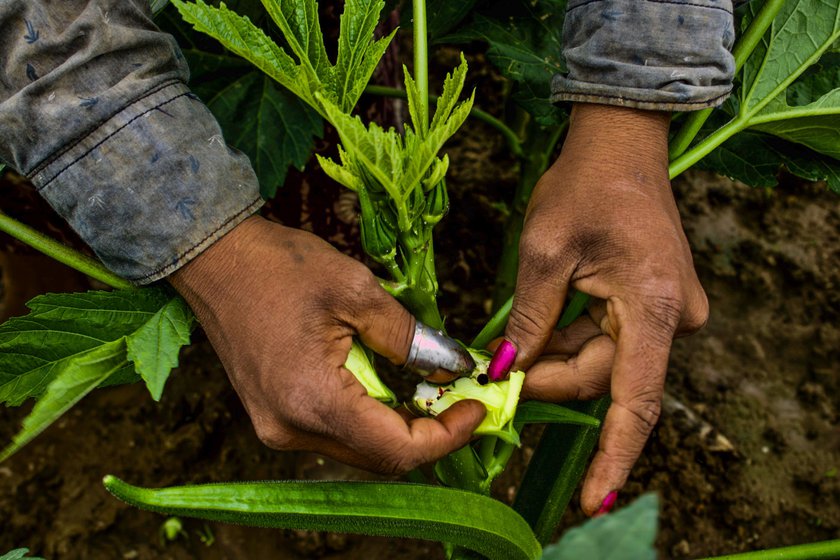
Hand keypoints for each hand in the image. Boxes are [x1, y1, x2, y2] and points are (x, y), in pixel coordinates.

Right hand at [169, 216, 484, 473]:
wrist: (214, 259)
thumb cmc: (279, 267)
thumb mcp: (357, 291)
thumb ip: (409, 337)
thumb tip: (452, 366)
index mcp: (312, 401)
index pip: (397, 450)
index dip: (447, 436)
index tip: (476, 407)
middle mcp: (291, 430)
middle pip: (379, 457)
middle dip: (429, 432)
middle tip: (460, 396)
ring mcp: (277, 427)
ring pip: (358, 448)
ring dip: (399, 425)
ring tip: (429, 387)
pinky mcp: (273, 415)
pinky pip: (335, 431)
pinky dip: (370, 416)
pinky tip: (387, 383)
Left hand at [502, 103, 708, 513]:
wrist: (620, 144)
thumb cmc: (585, 186)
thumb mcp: (545, 252)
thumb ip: (531, 320)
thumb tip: (507, 371)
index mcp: (656, 307)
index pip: (635, 399)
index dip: (613, 454)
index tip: (595, 498)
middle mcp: (671, 319)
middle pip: (604, 378)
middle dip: (549, 382)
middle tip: (495, 383)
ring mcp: (664, 314)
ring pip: (601, 362)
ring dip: (554, 361)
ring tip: (508, 353)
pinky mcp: (649, 306)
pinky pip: (605, 340)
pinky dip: (567, 342)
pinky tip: (535, 335)